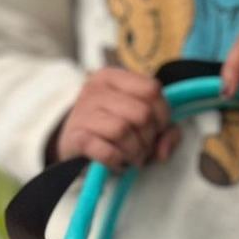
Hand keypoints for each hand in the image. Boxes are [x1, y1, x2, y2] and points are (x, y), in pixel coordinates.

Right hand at [53, 67, 180, 168]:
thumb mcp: (141, 123)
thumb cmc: (112, 130)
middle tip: (143, 147)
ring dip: (134, 151)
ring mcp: (83, 112)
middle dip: (149, 137)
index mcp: (113, 77)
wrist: (72, 143)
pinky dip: (118, 160)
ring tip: (131, 156)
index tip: (156, 128)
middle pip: (141, 113)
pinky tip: (117, 161)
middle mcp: (96, 90)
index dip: (162, 115)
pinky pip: (107, 151)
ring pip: (123, 131)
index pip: (152, 90)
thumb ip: (166, 131)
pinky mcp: (76, 138)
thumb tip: (165, 149)